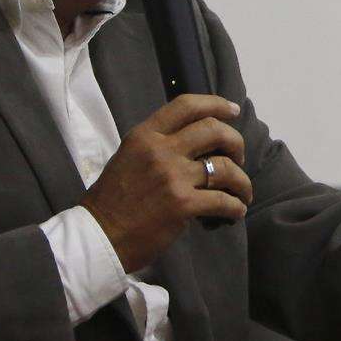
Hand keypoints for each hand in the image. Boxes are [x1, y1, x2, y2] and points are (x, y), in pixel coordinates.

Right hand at [81, 95, 251, 271]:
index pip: (186, 106)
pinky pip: (223, 200)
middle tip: (238, 157)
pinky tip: (235, 211)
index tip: (233, 110)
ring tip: (242, 191)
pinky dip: (235, 206)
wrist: (98, 236)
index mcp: (145, 136)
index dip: (216, 104)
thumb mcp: (129, 157)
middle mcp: (161, 150)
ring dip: (241, 180)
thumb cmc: (113, 200)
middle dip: (235, 142)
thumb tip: (195, 142)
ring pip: (225, 167)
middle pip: (214, 131)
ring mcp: (173, 177)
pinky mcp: (183, 204)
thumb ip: (158, 145)